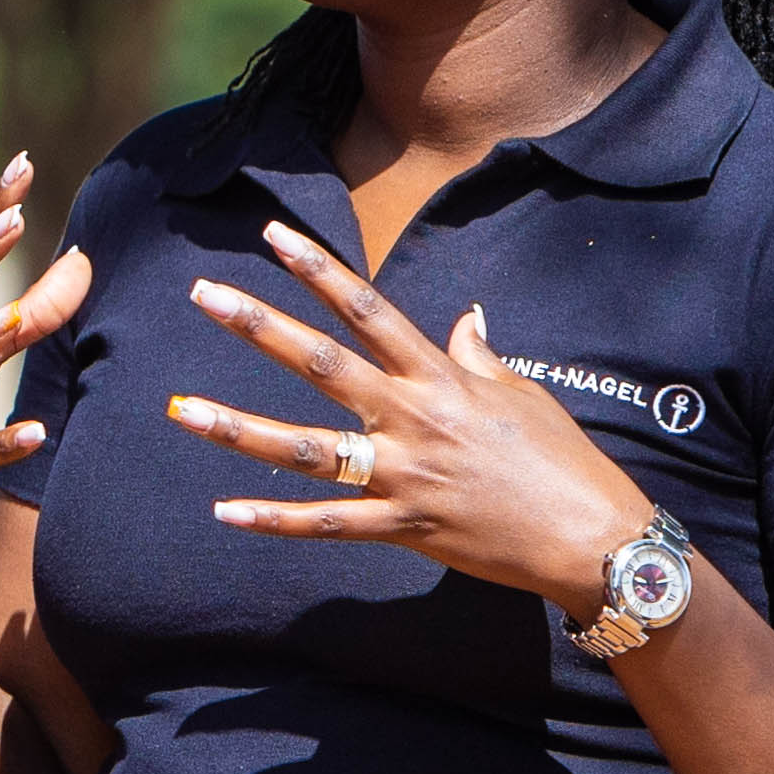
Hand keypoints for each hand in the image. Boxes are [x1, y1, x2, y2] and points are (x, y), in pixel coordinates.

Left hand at [164, 222, 657, 612]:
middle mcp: (413, 418)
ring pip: (305, 449)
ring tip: (180, 410)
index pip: (369, 309)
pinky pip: (325, 524)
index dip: (319, 269)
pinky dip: (273, 520)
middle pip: (322, 364)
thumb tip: (466, 320)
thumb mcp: (523, 395)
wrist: (593, 537)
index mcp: (441, 377)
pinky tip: (223, 511)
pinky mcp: (403, 528)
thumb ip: (481, 357)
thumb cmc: (563, 461)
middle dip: (259, 327)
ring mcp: (404, 476)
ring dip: (237, 429)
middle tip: (202, 295)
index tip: (271, 237)